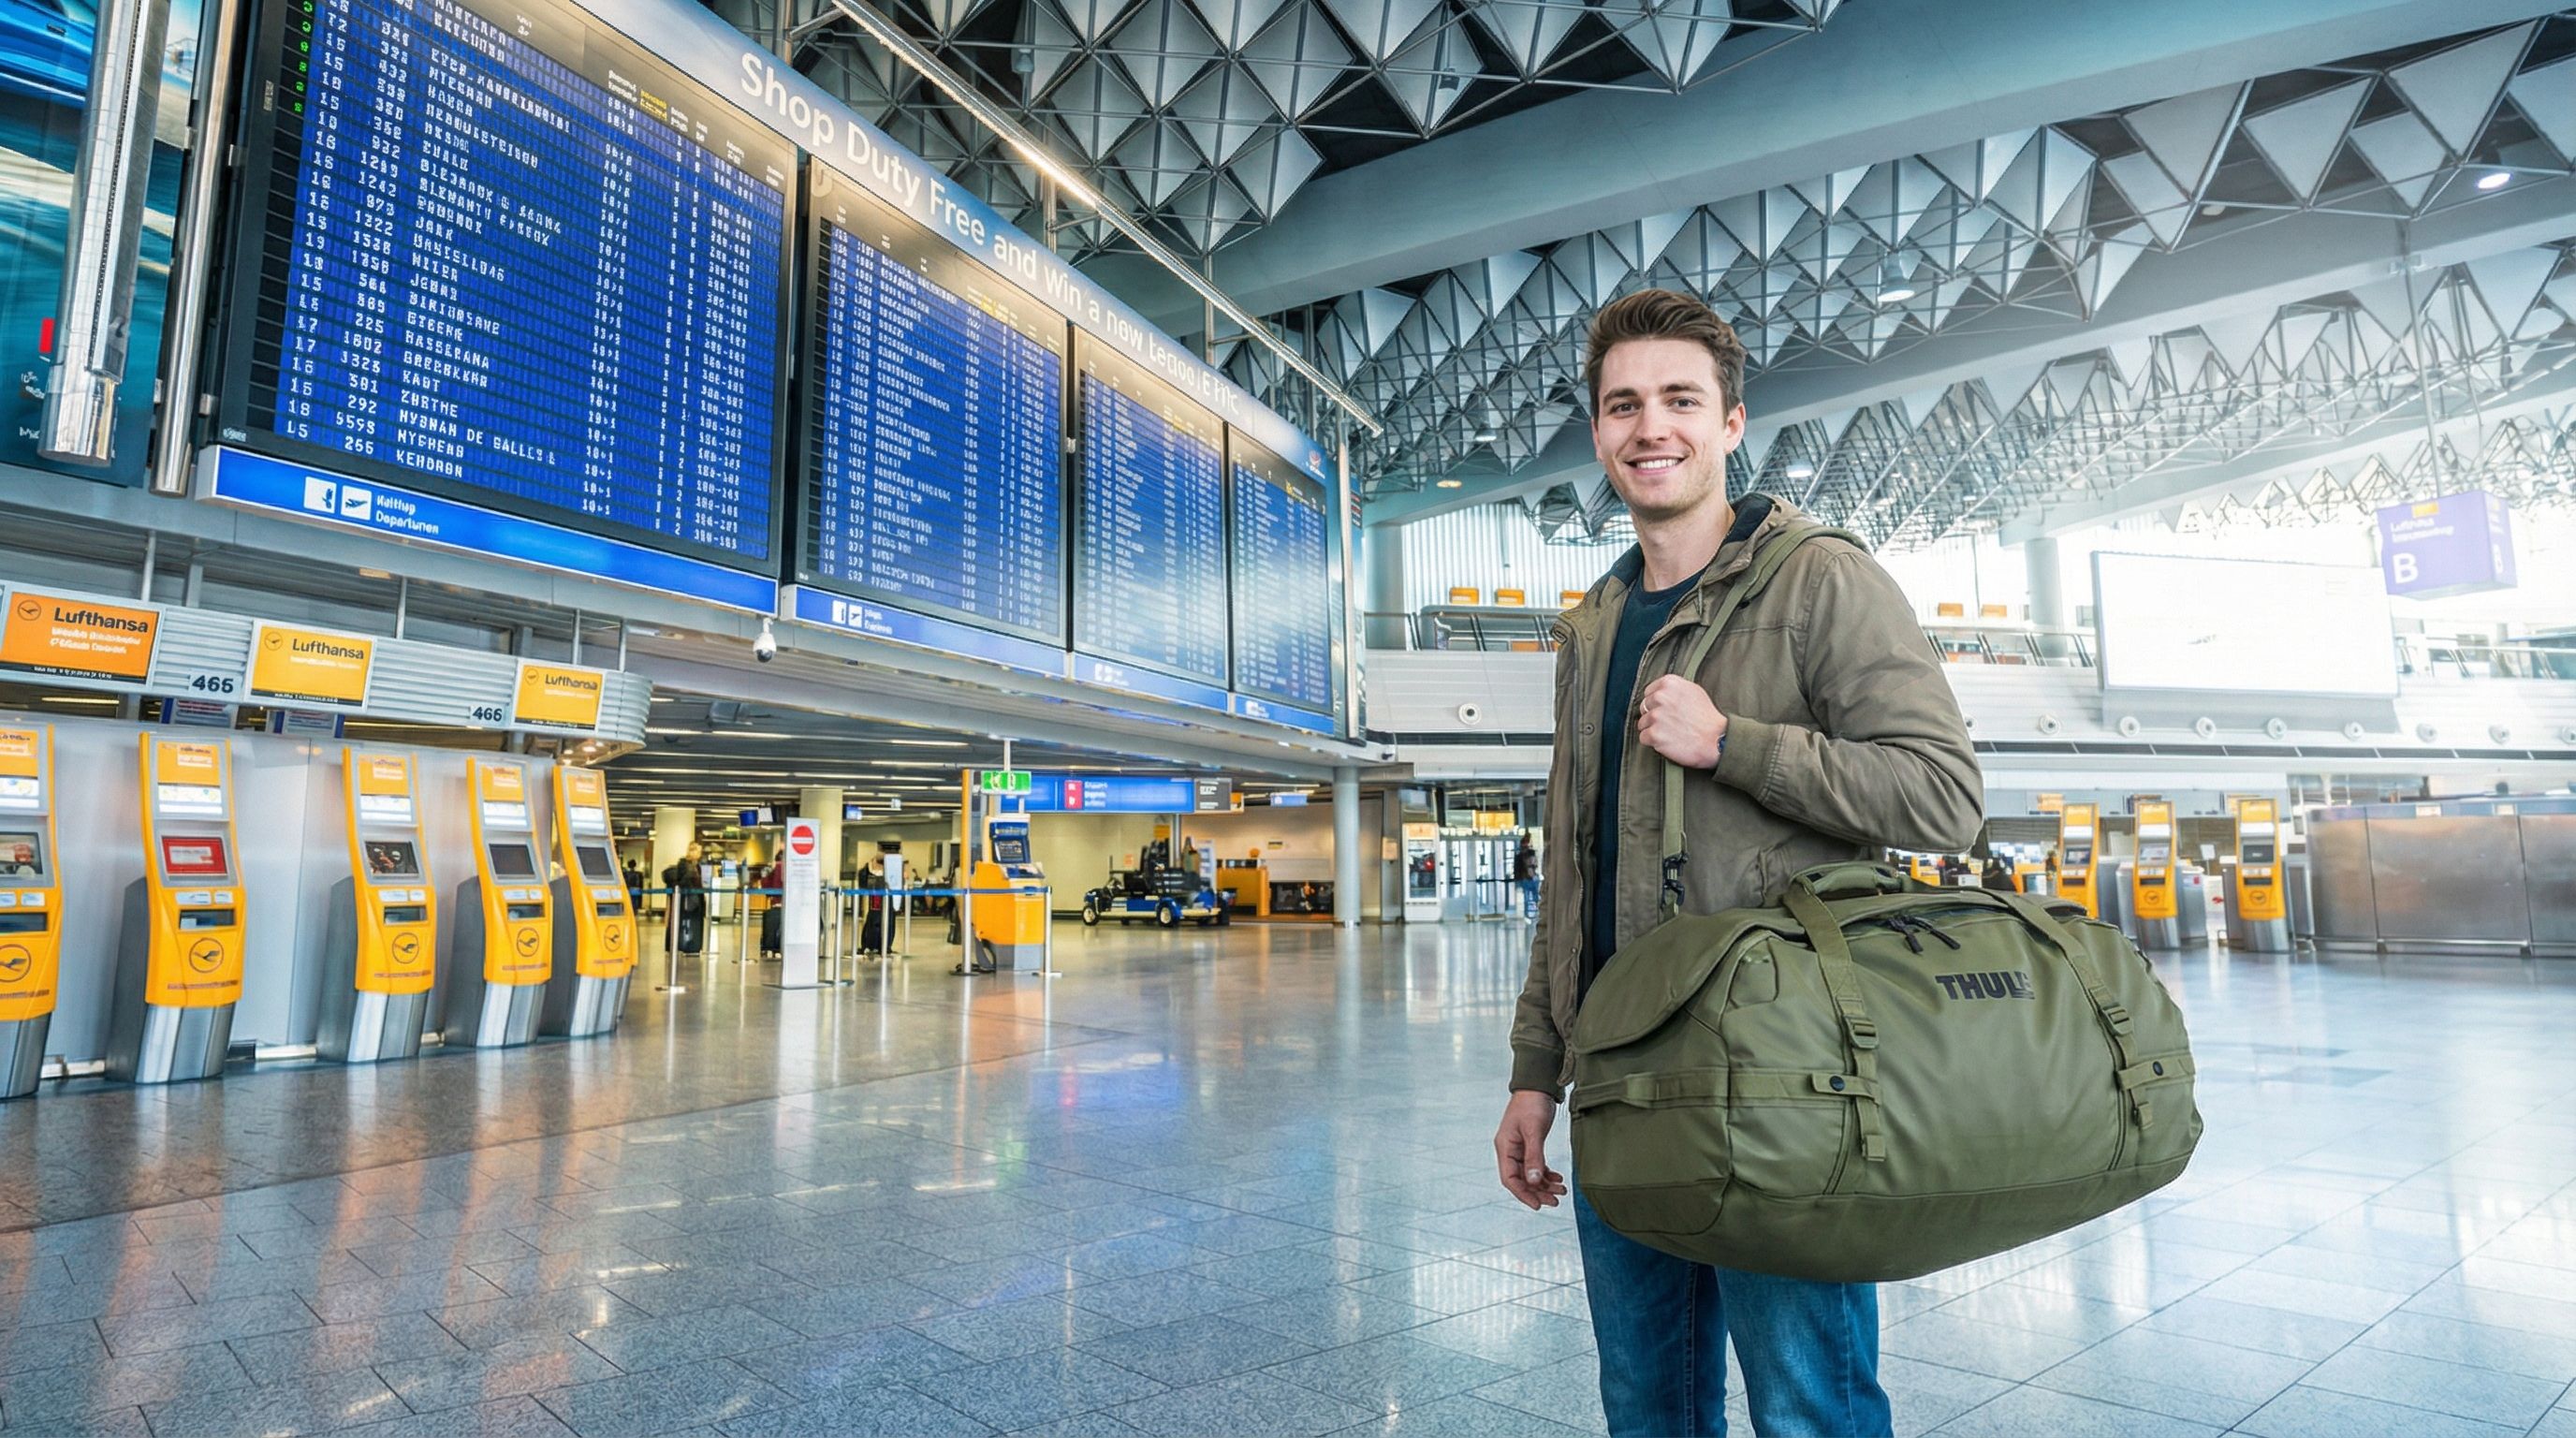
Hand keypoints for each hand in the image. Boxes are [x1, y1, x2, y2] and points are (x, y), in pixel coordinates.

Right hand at [1495, 1091, 1567, 1209]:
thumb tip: (1534, 1181)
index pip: (1510, 1179)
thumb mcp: (1533, 1130)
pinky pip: (1536, 1165)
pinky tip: (1558, 1178)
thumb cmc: (1532, 1104)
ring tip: (1561, 1191)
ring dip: (1544, 1184)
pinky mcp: (1529, 1144)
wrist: (1537, 1086)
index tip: (1538, 1205)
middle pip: (1521, 1180)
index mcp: (1505, 1147)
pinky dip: (1546, 1174)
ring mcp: (1519, 1148)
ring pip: (1530, 1174)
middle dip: (1538, 1192)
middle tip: (1556, 1201)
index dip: (1523, 1194)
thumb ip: (1534, 1156)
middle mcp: (1510, 1150)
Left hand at [1636, 673, 1728, 768]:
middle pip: (1644, 708)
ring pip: (1642, 724)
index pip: (1649, 692)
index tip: (1666, 711)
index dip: (1656, 704)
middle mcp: (1661, 697)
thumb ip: (1674, 689)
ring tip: (1671, 733)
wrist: (1717, 739)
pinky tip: (1667, 741)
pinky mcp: (1654, 734)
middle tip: (1670, 724)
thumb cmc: (1708, 718)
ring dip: (1653, 730)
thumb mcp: (1694, 691)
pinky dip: (1653, 742)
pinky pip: (1643, 738)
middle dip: (1654, 717)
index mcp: (1669, 683)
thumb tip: (1660, 692)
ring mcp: (1656, 716)